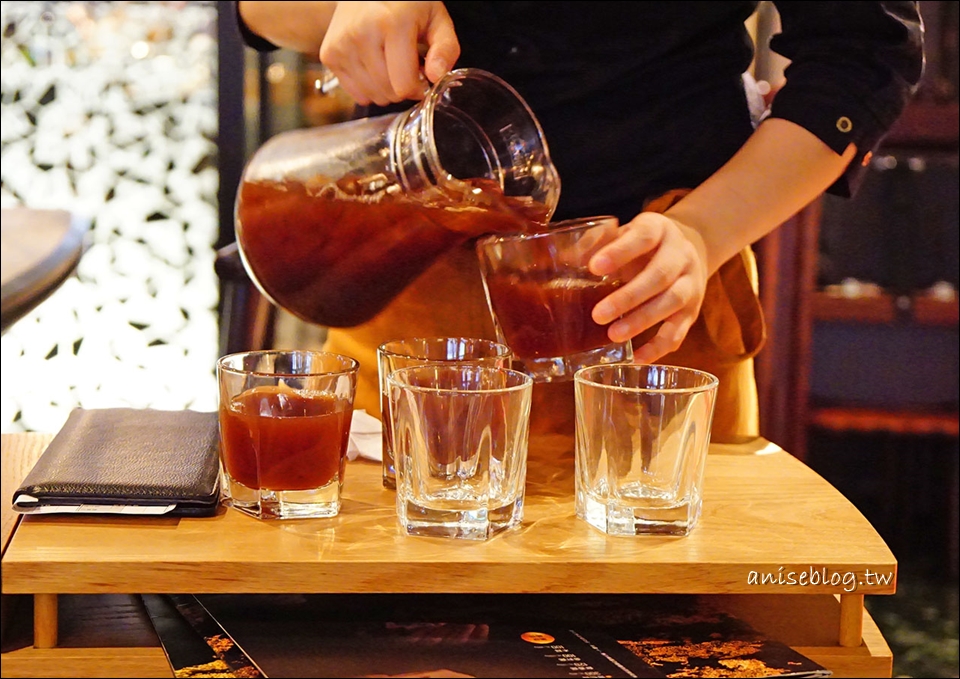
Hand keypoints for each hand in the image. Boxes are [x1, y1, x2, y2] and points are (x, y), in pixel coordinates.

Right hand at [319, 1, 459, 105]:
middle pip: (388, 93)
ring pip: (371, 96)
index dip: (418, 88)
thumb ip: (445, 48)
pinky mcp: (329, 54)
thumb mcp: (436, 18)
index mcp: (392, 24)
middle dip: (402, 88)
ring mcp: (342, 45)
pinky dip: (368, 87)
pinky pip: (355, 93)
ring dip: (385, 89)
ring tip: (390, 64)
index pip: (404, 85)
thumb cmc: (406, 4)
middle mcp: (362, 34)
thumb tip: (437, 76)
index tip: (422, 76)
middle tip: (405, 66)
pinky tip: (374, 66)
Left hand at [588, 212, 709, 363]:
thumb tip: (562, 260)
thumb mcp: (623, 234)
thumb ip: (596, 244)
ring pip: (672, 302)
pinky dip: (658, 347)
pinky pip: (679, 331)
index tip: (594, 267)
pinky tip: (636, 357)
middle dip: (628, 297)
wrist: (687, 249)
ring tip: (613, 335)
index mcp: (659, 230)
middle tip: (598, 315)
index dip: (619, 252)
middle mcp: (680, 255)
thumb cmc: (642, 245)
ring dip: (642, 321)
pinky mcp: (692, 311)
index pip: (642, 237)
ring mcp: (690, 283)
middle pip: (659, 275)